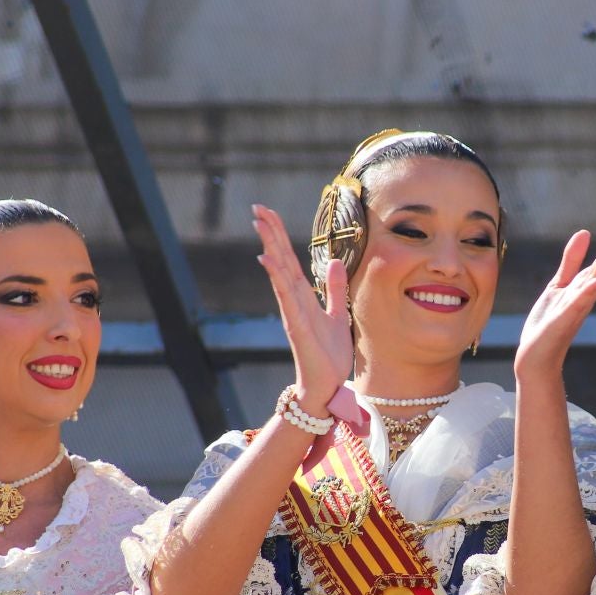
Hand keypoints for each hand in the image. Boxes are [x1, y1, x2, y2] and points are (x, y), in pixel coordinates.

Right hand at [252, 203, 352, 412]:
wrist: (327, 386)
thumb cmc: (329, 355)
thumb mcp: (338, 315)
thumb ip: (335, 289)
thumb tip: (336, 262)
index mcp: (303, 297)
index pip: (289, 260)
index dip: (280, 236)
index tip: (269, 213)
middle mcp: (294, 301)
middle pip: (281, 260)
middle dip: (270, 233)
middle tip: (257, 208)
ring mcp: (293, 312)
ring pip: (280, 273)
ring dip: (271, 247)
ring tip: (260, 224)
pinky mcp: (296, 325)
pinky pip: (285, 297)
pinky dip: (276, 277)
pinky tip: (267, 258)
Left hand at [514, 217, 595, 381]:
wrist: (536, 357)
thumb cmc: (549, 323)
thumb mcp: (559, 284)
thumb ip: (571, 261)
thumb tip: (585, 233)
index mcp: (584, 286)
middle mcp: (584, 296)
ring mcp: (575, 308)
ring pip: (594, 282)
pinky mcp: (563, 320)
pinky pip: (578, 304)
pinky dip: (589, 293)